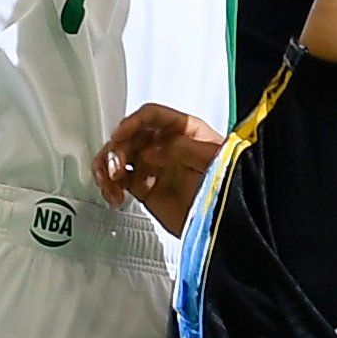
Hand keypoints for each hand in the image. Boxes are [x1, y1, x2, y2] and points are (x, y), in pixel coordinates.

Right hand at [93, 103, 225, 237]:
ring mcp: (152, 166)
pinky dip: (109, 186)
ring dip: (107, 167)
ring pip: (117, 156)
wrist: (227, 221)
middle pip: (128, 135)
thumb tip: (151, 150)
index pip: (150, 116)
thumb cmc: (229, 183)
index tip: (120, 135)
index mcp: (183, 130)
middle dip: (117, 149)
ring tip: (111, 184)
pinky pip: (117, 180)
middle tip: (117, 169)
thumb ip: (183, 149)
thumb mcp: (212, 159)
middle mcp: (164, 144)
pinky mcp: (143, 186)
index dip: (133, 123)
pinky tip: (114, 196)